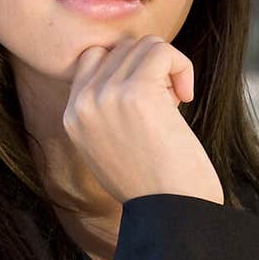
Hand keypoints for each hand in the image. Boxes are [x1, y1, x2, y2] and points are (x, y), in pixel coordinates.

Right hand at [63, 33, 223, 204]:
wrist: (171, 213)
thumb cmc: (155, 185)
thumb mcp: (112, 146)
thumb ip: (108, 108)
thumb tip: (131, 63)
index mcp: (72, 117)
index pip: (94, 58)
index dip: (128, 69)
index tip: (149, 102)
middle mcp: (82, 104)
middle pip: (121, 48)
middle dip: (150, 70)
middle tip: (166, 107)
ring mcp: (105, 96)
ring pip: (143, 45)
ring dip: (167, 70)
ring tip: (173, 106)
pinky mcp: (136, 93)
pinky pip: (162, 51)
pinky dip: (181, 67)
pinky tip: (186, 97)